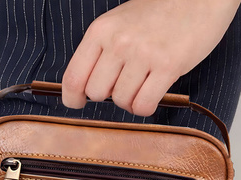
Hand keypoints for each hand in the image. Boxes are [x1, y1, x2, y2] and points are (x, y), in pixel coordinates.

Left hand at [62, 0, 240, 115]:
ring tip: (142, 85)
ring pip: (121, 102)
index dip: (72, 98)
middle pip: (96, 93)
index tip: (78, 103)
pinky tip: (152, 95)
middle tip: (123, 85)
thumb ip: (101, 51)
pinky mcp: (168, 66)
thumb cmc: (159, 11)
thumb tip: (87, 88)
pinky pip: (144, 105)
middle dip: (108, 96)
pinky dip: (145, 107)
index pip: (74, 77)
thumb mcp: (119, 22)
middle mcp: (119, 41)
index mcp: (101, 30)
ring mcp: (143, 54)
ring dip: (130, 101)